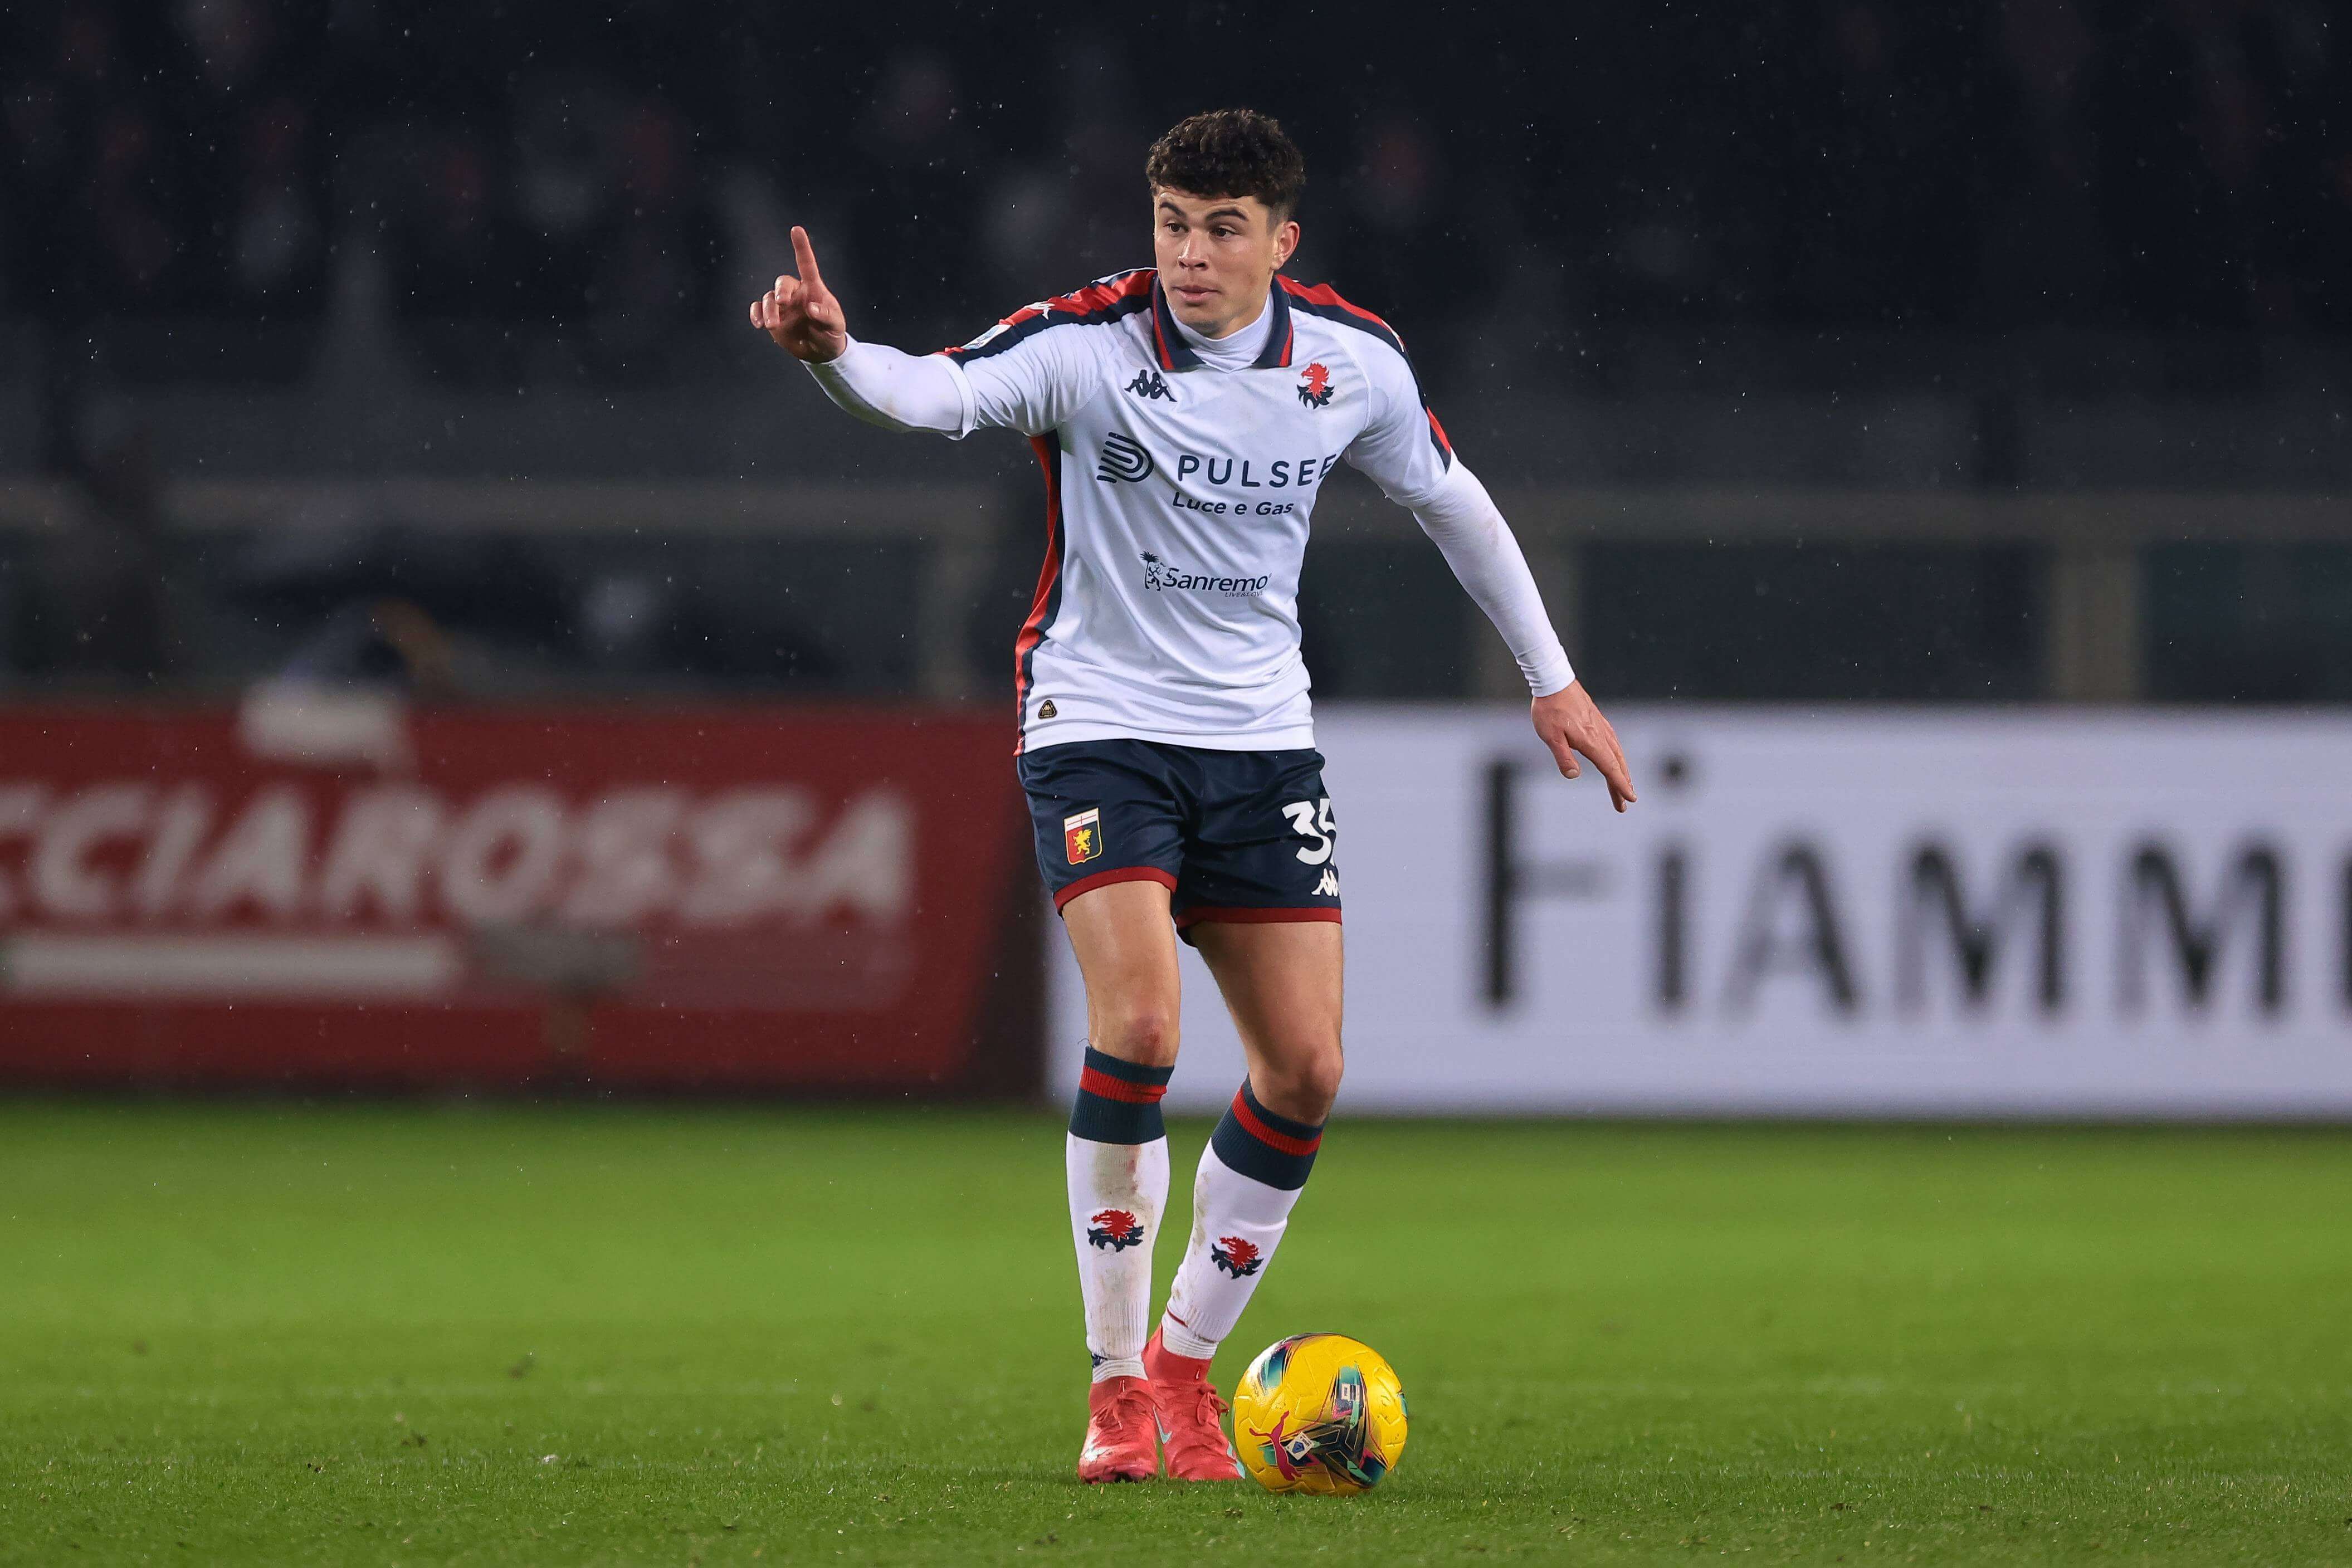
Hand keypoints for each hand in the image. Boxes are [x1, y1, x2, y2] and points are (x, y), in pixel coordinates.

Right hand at [748, 226, 848, 362]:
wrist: (820, 352)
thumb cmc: (831, 333)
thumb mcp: (836, 325)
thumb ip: (826, 316)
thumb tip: (811, 308)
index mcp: (813, 288)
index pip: (806, 264)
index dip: (801, 247)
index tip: (796, 230)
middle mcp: (795, 293)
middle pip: (782, 282)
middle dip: (781, 290)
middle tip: (782, 302)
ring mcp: (782, 305)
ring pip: (769, 298)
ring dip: (768, 310)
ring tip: (772, 325)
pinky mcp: (772, 317)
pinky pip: (758, 309)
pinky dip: (755, 314)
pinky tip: (758, 324)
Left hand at [1532, 680, 1635, 811]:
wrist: (1554, 681)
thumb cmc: (1549, 709)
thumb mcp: (1550, 736)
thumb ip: (1563, 757)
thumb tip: (1574, 775)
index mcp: (1591, 741)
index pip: (1610, 768)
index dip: (1620, 785)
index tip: (1630, 799)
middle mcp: (1600, 734)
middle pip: (1616, 764)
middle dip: (1621, 784)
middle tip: (1625, 803)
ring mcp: (1600, 726)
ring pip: (1616, 753)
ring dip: (1621, 771)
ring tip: (1623, 786)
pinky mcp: (1597, 720)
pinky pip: (1612, 742)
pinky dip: (1617, 756)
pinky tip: (1614, 759)